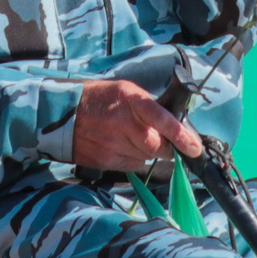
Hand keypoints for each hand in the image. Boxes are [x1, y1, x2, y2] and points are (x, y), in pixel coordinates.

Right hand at [71, 78, 203, 171]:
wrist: (62, 113)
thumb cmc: (99, 99)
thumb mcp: (126, 91)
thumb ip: (148, 107)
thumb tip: (174, 125)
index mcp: (132, 101)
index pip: (162, 119)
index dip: (180, 135)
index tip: (194, 147)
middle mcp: (124, 124)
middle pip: (158, 147)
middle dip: (166, 147)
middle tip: (159, 139)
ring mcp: (114, 144)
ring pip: (146, 158)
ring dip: (147, 152)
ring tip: (131, 138)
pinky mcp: (106, 160)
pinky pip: (132, 166)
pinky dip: (133, 159)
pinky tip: (121, 146)